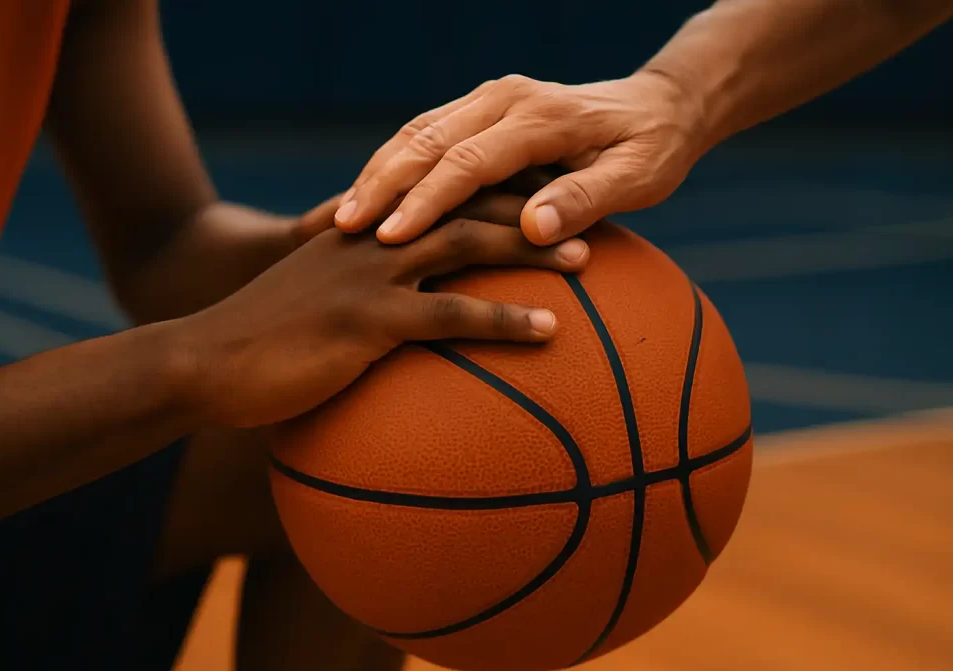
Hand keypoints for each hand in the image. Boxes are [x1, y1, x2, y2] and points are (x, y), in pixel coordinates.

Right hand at [176, 206, 589, 427]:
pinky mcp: (366, 320)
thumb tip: (392, 317)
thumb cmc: (260, 344)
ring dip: (530, 248)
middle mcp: (372, 236)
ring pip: (466, 245)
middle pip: (466, 203)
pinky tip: (549, 332)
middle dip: (529, 204)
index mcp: (364, 227)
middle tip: (585, 212)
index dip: (496, 187)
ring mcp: (369, 273)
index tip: (546, 192)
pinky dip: (505, 321)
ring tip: (586, 262)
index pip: (442, 190)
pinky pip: (451, 315)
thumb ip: (354, 294)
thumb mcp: (311, 305)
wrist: (203, 363)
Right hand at [332, 71, 704, 244]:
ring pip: (417, 134)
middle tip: (343, 228)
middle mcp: (504, 100)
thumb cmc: (652, 150)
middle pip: (427, 141)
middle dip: (381, 184)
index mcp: (537, 115)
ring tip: (341, 219)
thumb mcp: (636, 178)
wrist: (663, 105)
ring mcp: (489, 101)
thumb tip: (535, 227)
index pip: (467, 161)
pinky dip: (395, 165)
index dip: (425, 201)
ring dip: (378, 174)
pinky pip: (428, 134)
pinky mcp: (484, 109)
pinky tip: (372, 199)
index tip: (388, 238)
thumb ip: (585, 198)